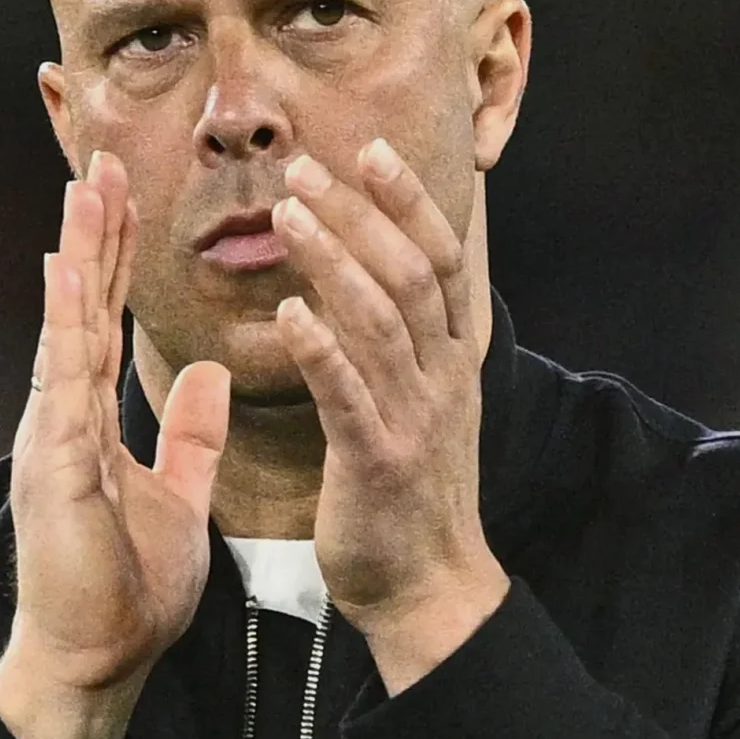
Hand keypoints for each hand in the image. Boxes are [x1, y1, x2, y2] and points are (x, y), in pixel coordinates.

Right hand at [0, 151, 230, 738]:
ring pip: (66, 327)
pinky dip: (64, 322)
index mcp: (90, 419)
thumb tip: (207, 373)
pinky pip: (62, 381)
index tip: (123, 190)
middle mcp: (63, 415)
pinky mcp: (52, 464)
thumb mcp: (176, 493)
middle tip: (101, 157)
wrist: (95, 659)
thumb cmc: (126, 589)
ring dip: (75, 256)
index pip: (105, 318)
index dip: (114, 255)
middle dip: (93, 232)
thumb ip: (188, 433)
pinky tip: (67, 273)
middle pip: (80, 305)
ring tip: (85, 187)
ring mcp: (52, 435)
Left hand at [274, 139, 509, 692]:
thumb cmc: (407, 494)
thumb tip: (371, 277)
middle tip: (307, 167)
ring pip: (381, 319)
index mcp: (449, 359)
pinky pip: (349, 394)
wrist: (425, 588)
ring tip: (290, 213)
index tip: (370, 150)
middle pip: (409, 272)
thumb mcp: (418, 404)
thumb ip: (400, 343)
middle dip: (361, 213)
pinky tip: (290, 313)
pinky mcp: (379, 460)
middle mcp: (440, 377)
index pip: (438, 259)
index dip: (408, 202)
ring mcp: (414, 417)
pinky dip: (322, 349)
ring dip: (335, 260)